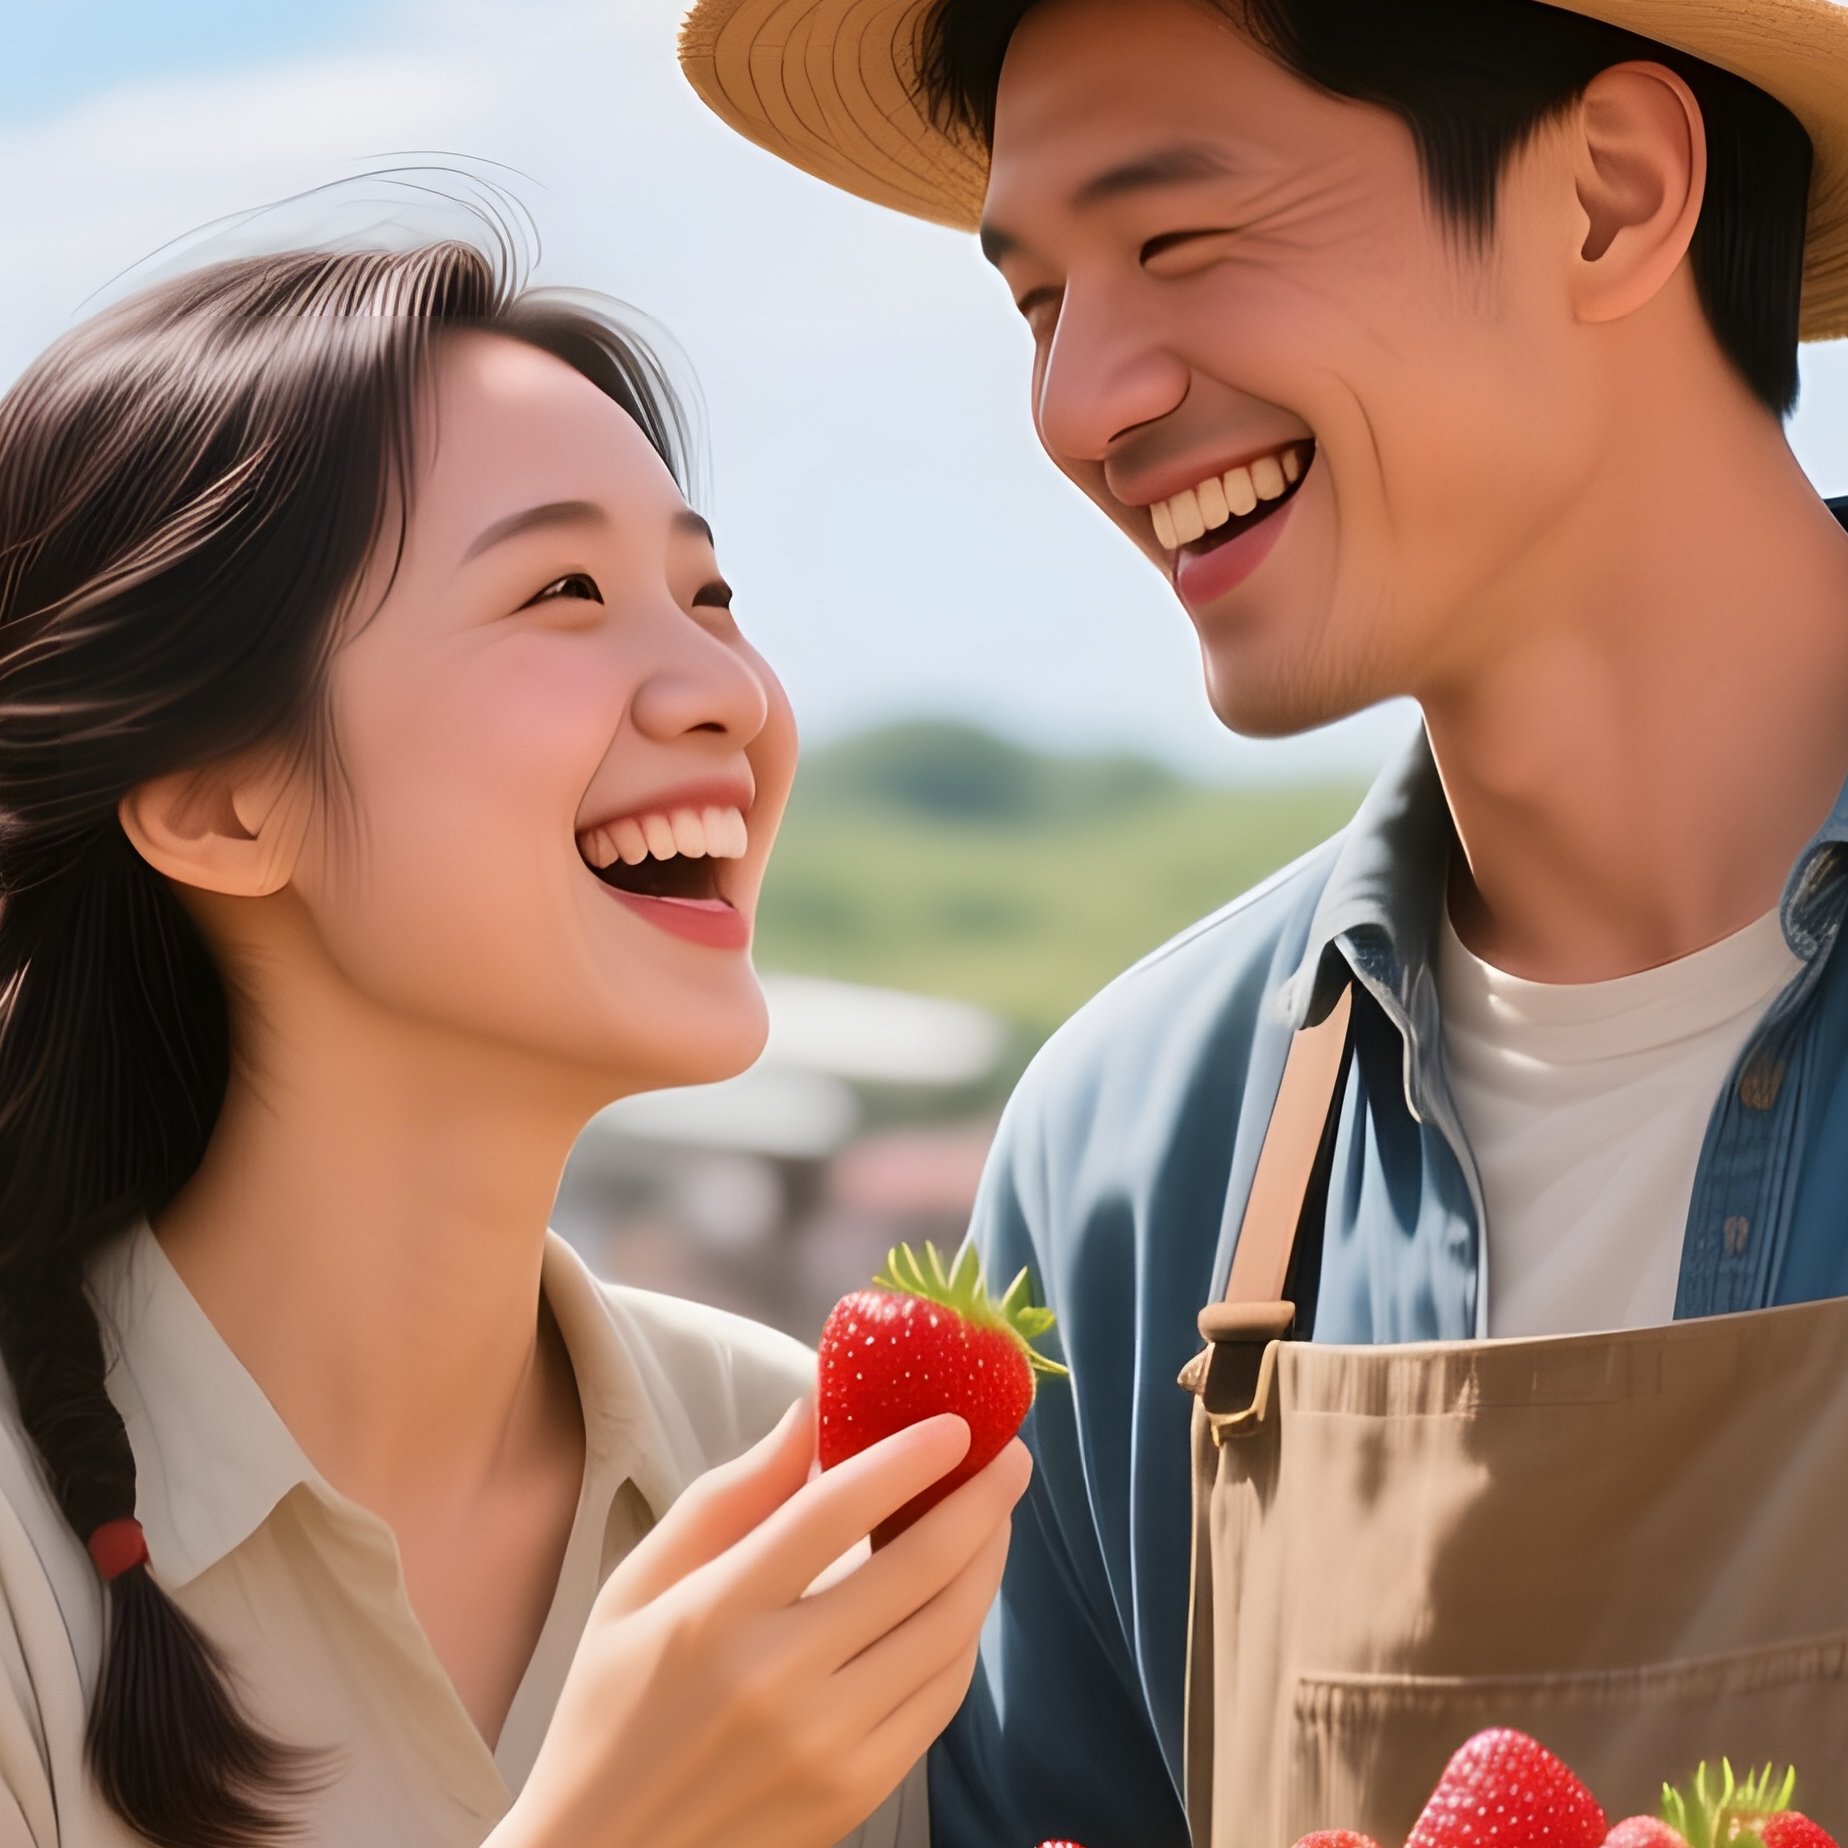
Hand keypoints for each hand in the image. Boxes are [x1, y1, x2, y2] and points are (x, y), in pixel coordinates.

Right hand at [495, 1397, 1030, 1847]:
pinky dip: (965, 1635)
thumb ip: (729, 1497)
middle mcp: (780, 1679)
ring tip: (997, 1515)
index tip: (955, 1422)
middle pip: (916, 1568)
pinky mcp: (859, 1791)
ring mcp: (829, 1744)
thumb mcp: (638, 1587)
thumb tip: (810, 1414)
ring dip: (987, 1562)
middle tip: (1010, 1455)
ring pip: (946, 1632)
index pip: (834, 1512)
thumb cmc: (613, 1707)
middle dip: (979, 1500)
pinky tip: (966, 1594)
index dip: (906, 1458)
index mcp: (716, 1615)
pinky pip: (941, 1696)